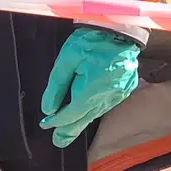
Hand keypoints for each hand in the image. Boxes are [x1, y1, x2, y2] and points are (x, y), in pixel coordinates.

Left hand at [40, 27, 140, 148]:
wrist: (121, 28)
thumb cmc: (92, 40)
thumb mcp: (68, 58)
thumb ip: (56, 85)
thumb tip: (48, 108)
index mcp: (91, 91)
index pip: (71, 113)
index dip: (57, 121)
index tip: (45, 125)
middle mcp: (107, 97)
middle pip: (84, 118)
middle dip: (69, 130)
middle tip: (58, 142)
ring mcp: (119, 94)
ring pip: (96, 113)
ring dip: (82, 120)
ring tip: (68, 130)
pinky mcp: (125, 89)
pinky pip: (106, 104)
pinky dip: (94, 109)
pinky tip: (86, 112)